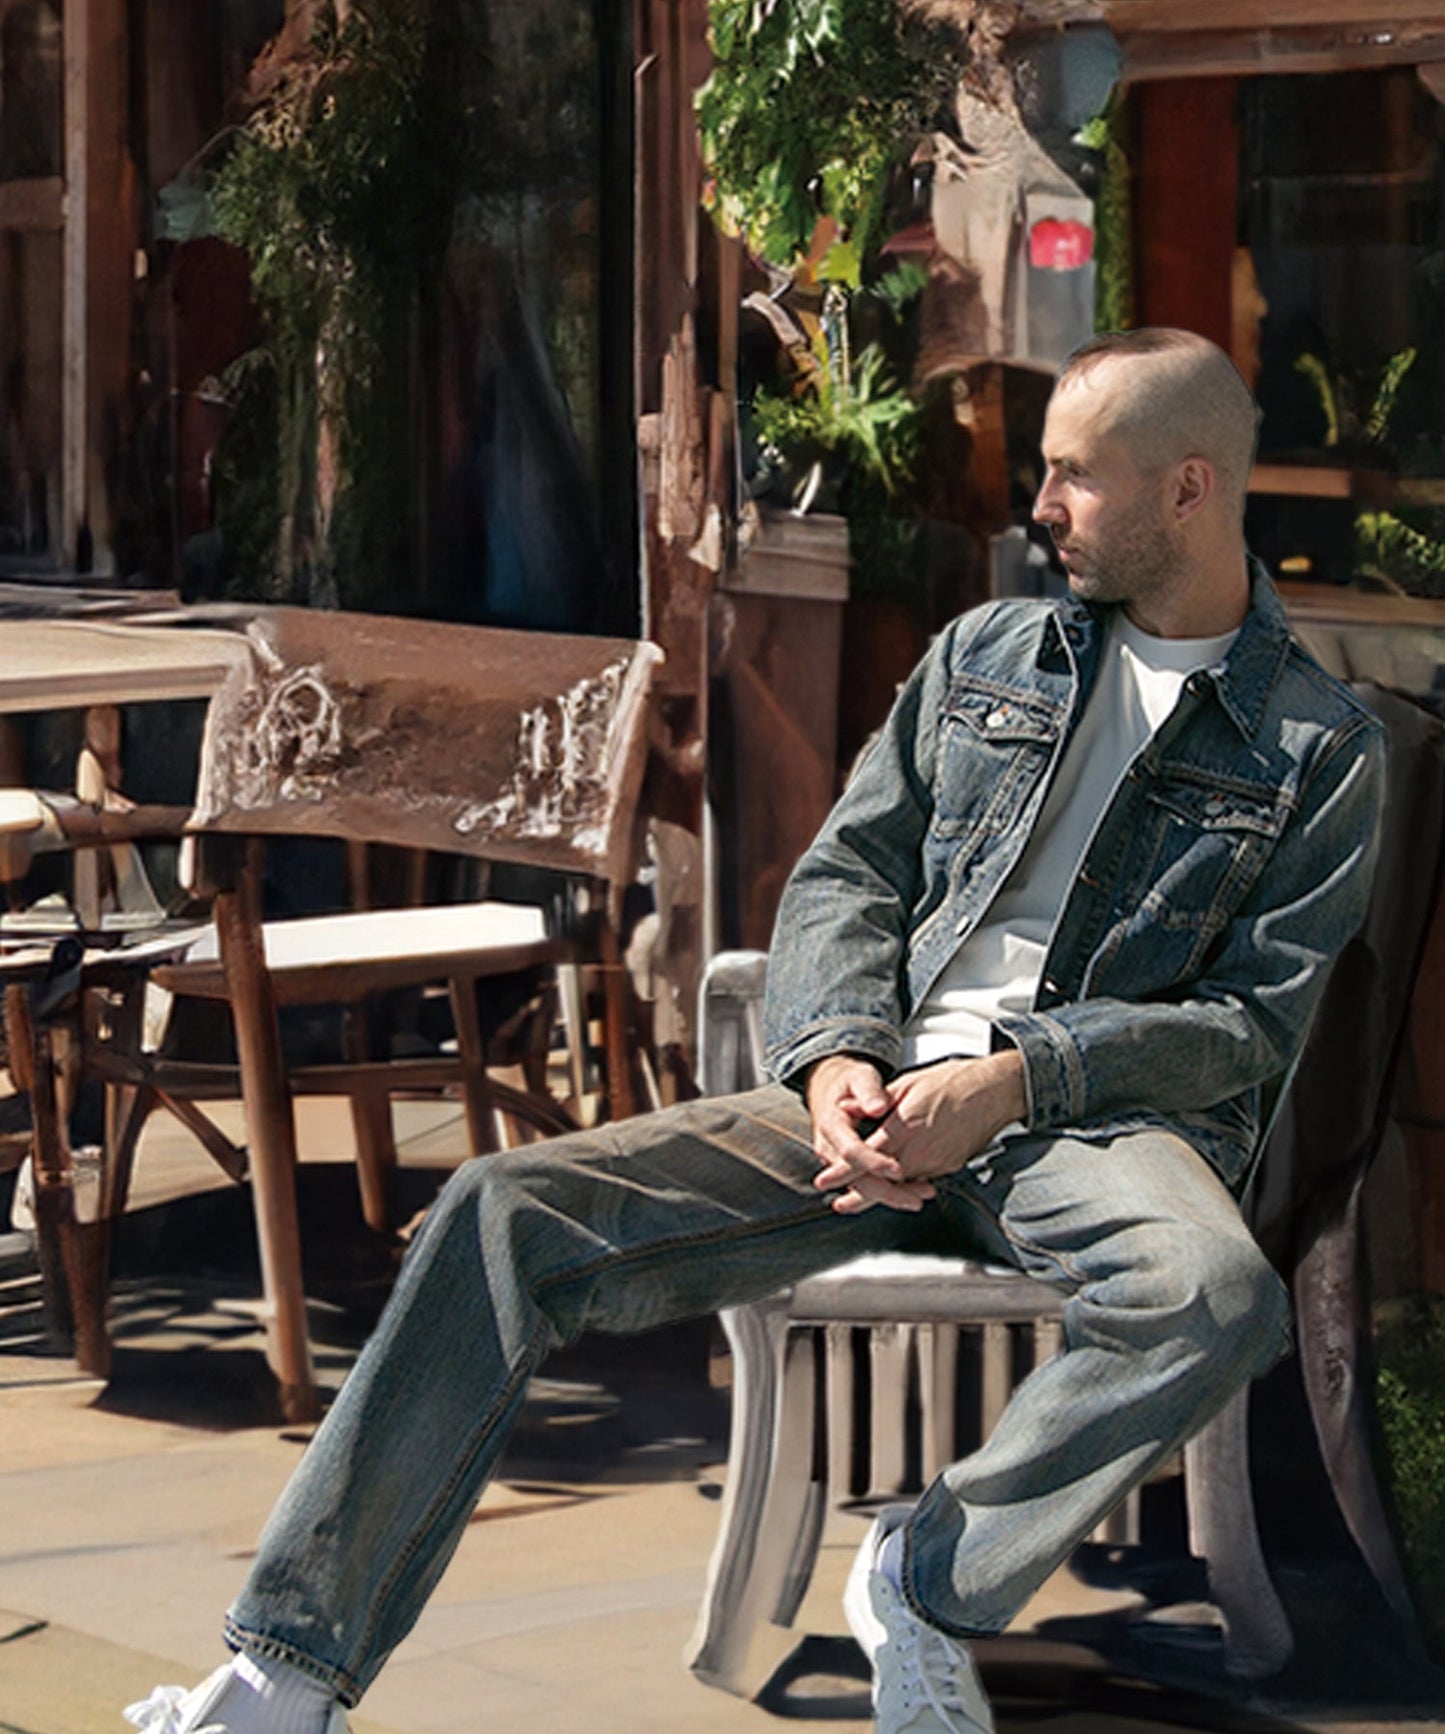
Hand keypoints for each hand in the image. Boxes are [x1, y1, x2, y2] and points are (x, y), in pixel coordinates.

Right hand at [805, 1054, 904, 1196]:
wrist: (832, 1090)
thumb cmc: (850, 1083)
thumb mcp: (859, 1078)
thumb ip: (868, 1092)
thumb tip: (877, 1108)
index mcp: (831, 1125)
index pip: (851, 1151)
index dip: (874, 1163)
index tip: (898, 1170)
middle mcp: (830, 1149)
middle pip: (856, 1180)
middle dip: (887, 1191)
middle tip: (917, 1198)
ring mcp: (837, 1162)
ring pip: (863, 1188)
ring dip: (892, 1195)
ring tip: (920, 1197)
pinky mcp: (849, 1168)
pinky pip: (867, 1185)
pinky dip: (889, 1190)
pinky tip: (913, 1193)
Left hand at [817, 1051, 1026, 1214]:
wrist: (994, 1091)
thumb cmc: (953, 1082)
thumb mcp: (907, 1083)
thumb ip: (874, 1102)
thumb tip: (844, 1109)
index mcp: (905, 1125)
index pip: (866, 1155)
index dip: (842, 1171)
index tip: (824, 1180)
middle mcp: (920, 1148)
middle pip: (881, 1181)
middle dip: (858, 1195)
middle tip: (840, 1203)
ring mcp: (937, 1161)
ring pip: (901, 1185)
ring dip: (881, 1191)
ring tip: (859, 1197)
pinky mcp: (949, 1167)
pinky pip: (920, 1180)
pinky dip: (905, 1184)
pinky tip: (894, 1184)